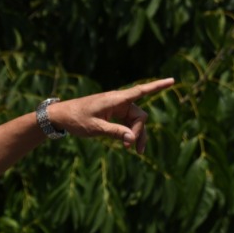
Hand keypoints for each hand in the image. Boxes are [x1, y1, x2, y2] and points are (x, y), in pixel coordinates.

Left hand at [48, 78, 174, 153]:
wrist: (60, 116)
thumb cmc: (76, 119)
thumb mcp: (95, 128)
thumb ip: (114, 132)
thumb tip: (132, 138)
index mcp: (115, 99)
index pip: (141, 91)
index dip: (157, 86)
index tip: (173, 81)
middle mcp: (118, 101)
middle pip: (139, 115)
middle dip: (140, 132)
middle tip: (135, 150)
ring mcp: (116, 107)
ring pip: (134, 121)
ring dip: (136, 135)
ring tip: (137, 151)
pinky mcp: (112, 113)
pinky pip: (127, 122)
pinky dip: (128, 132)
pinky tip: (127, 144)